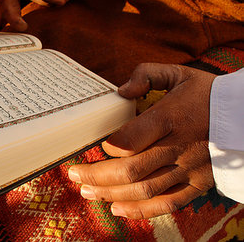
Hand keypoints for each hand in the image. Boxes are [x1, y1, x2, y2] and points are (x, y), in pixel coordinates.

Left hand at [68, 63, 216, 218]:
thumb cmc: (207, 93)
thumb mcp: (178, 73)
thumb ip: (146, 74)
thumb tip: (120, 91)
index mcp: (171, 117)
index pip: (132, 138)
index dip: (111, 146)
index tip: (98, 146)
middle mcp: (179, 147)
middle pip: (132, 170)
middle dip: (97, 176)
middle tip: (75, 176)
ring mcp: (189, 169)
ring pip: (145, 190)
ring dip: (111, 194)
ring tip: (87, 193)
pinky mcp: (197, 184)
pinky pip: (167, 203)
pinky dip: (141, 210)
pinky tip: (118, 208)